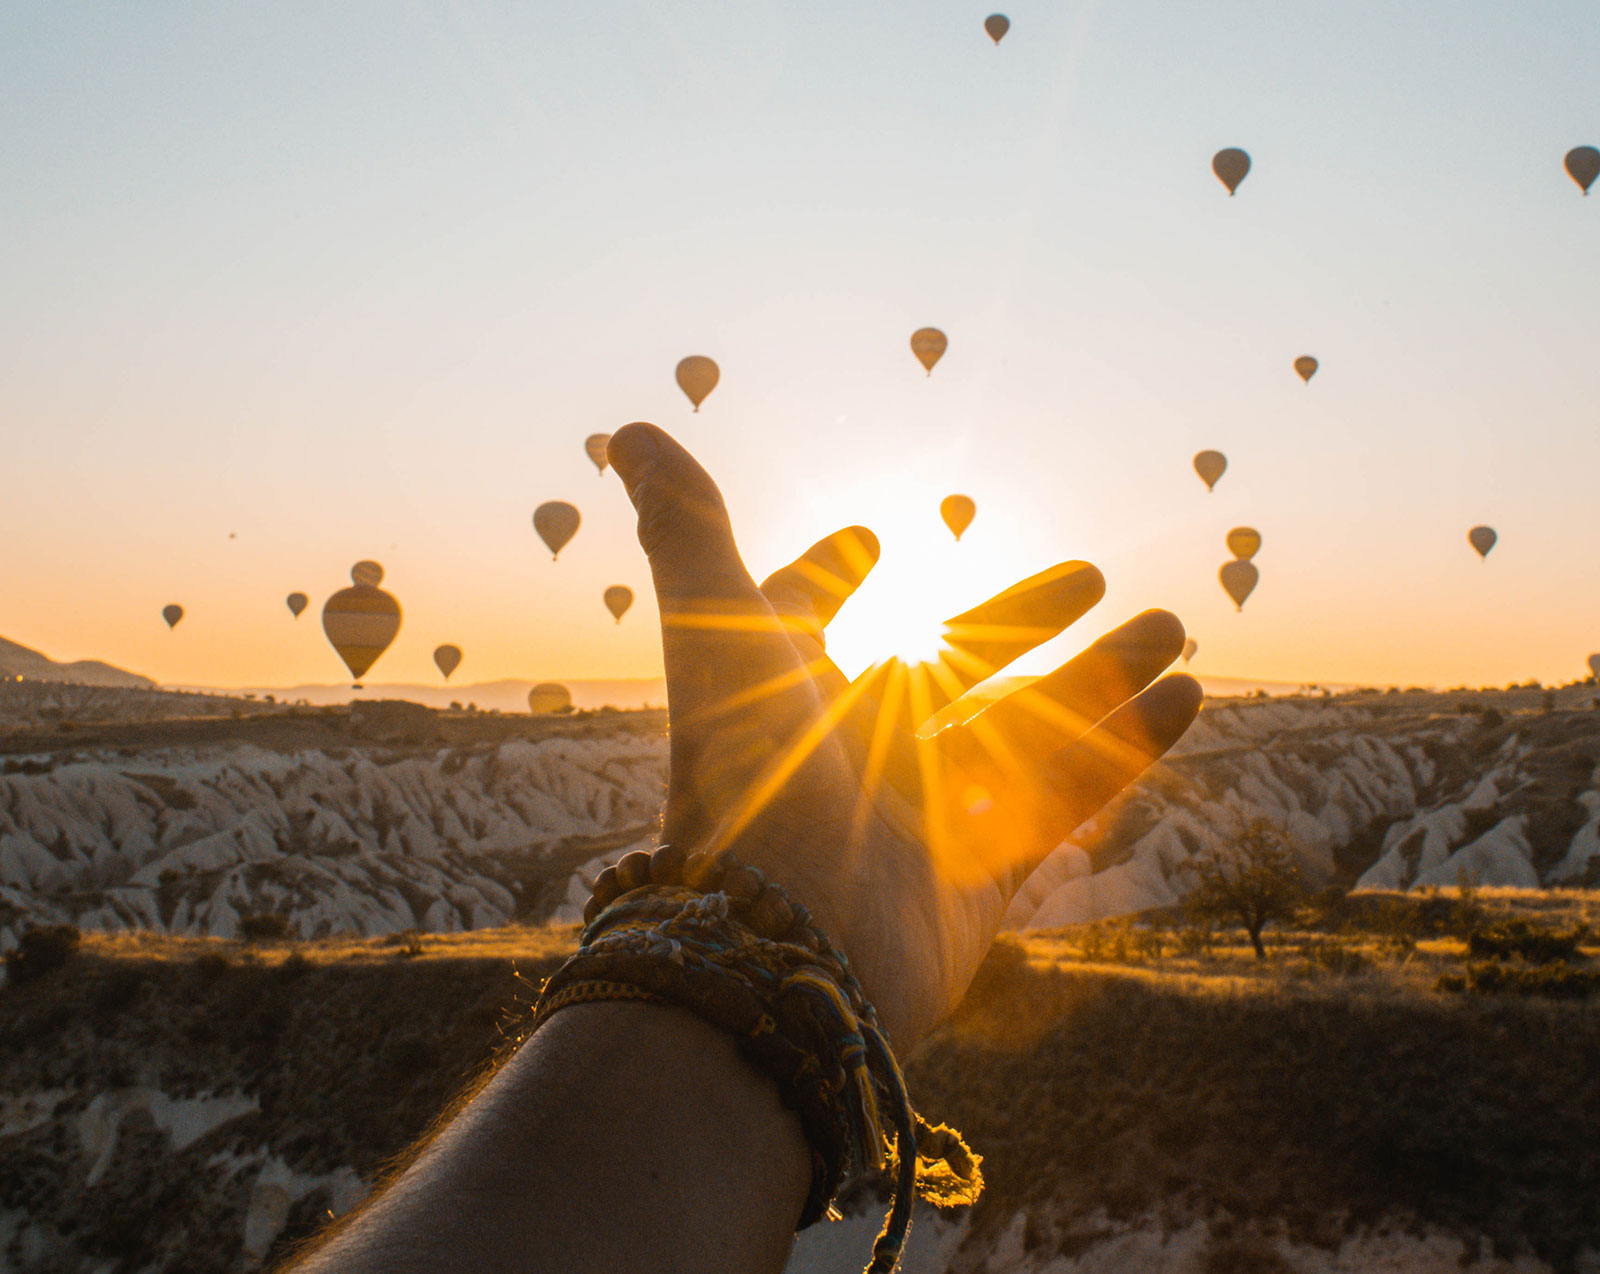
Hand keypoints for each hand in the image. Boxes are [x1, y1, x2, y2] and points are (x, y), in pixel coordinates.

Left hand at [609, 423, 1201, 1048]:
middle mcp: (851, 757)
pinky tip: (1185, 695)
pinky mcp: (980, 880)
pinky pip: (1062, 801)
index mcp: (786, 698)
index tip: (865, 540)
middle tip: (1089, 574)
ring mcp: (920, 820)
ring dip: (1098, 679)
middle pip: (947, 672)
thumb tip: (629, 427)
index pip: (802, 623)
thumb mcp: (720, 633)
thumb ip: (688, 531)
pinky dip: (1124, 749)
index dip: (824, 580)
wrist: (786, 953)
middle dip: (1019, 622)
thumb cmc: (747, 778)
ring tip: (1170, 625)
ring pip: (1023, 732)